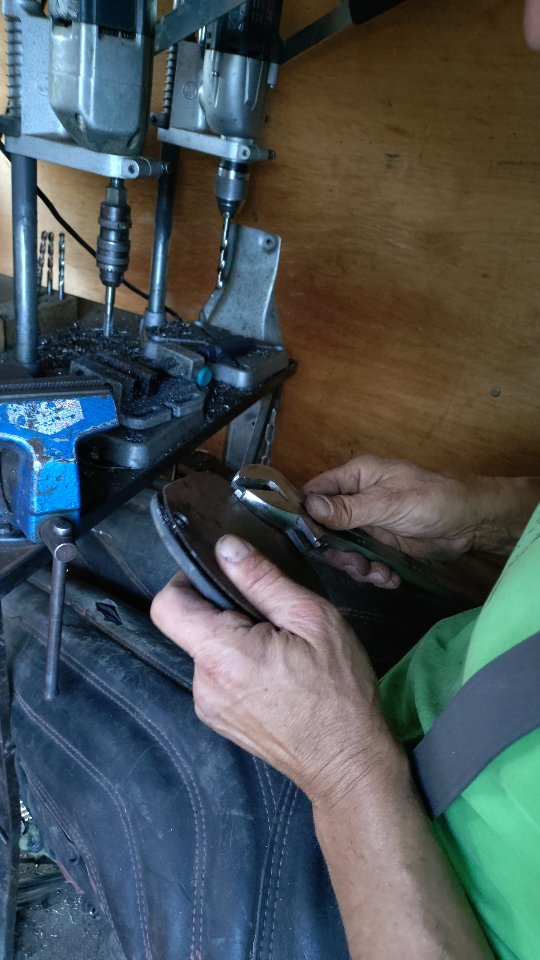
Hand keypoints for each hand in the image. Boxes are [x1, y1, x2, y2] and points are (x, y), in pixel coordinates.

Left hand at [150, 534, 396, 804]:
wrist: (347, 764)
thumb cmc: (339, 692)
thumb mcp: (313, 620)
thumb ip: (263, 580)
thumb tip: (226, 546)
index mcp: (222, 654)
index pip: (168, 605)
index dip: (187, 580)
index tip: (223, 575)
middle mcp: (203, 682)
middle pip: (189, 625)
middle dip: (223, 609)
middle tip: (270, 614)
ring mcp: (208, 705)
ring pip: (205, 649)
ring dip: (233, 638)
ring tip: (280, 647)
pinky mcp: (218, 719)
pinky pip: (216, 674)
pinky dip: (237, 663)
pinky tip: (276, 671)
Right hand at [303, 456, 517, 587]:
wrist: (471, 523)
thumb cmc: (432, 500)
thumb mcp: (389, 503)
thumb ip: (349, 509)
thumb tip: (309, 508)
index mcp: (356, 477)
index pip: (315, 492)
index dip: (306, 515)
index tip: (309, 539)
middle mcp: (357, 499)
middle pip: (325, 528)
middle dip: (337, 551)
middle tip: (355, 564)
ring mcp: (369, 524)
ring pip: (344, 549)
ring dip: (358, 566)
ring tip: (379, 573)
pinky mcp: (382, 545)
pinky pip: (365, 561)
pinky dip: (374, 573)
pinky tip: (390, 577)